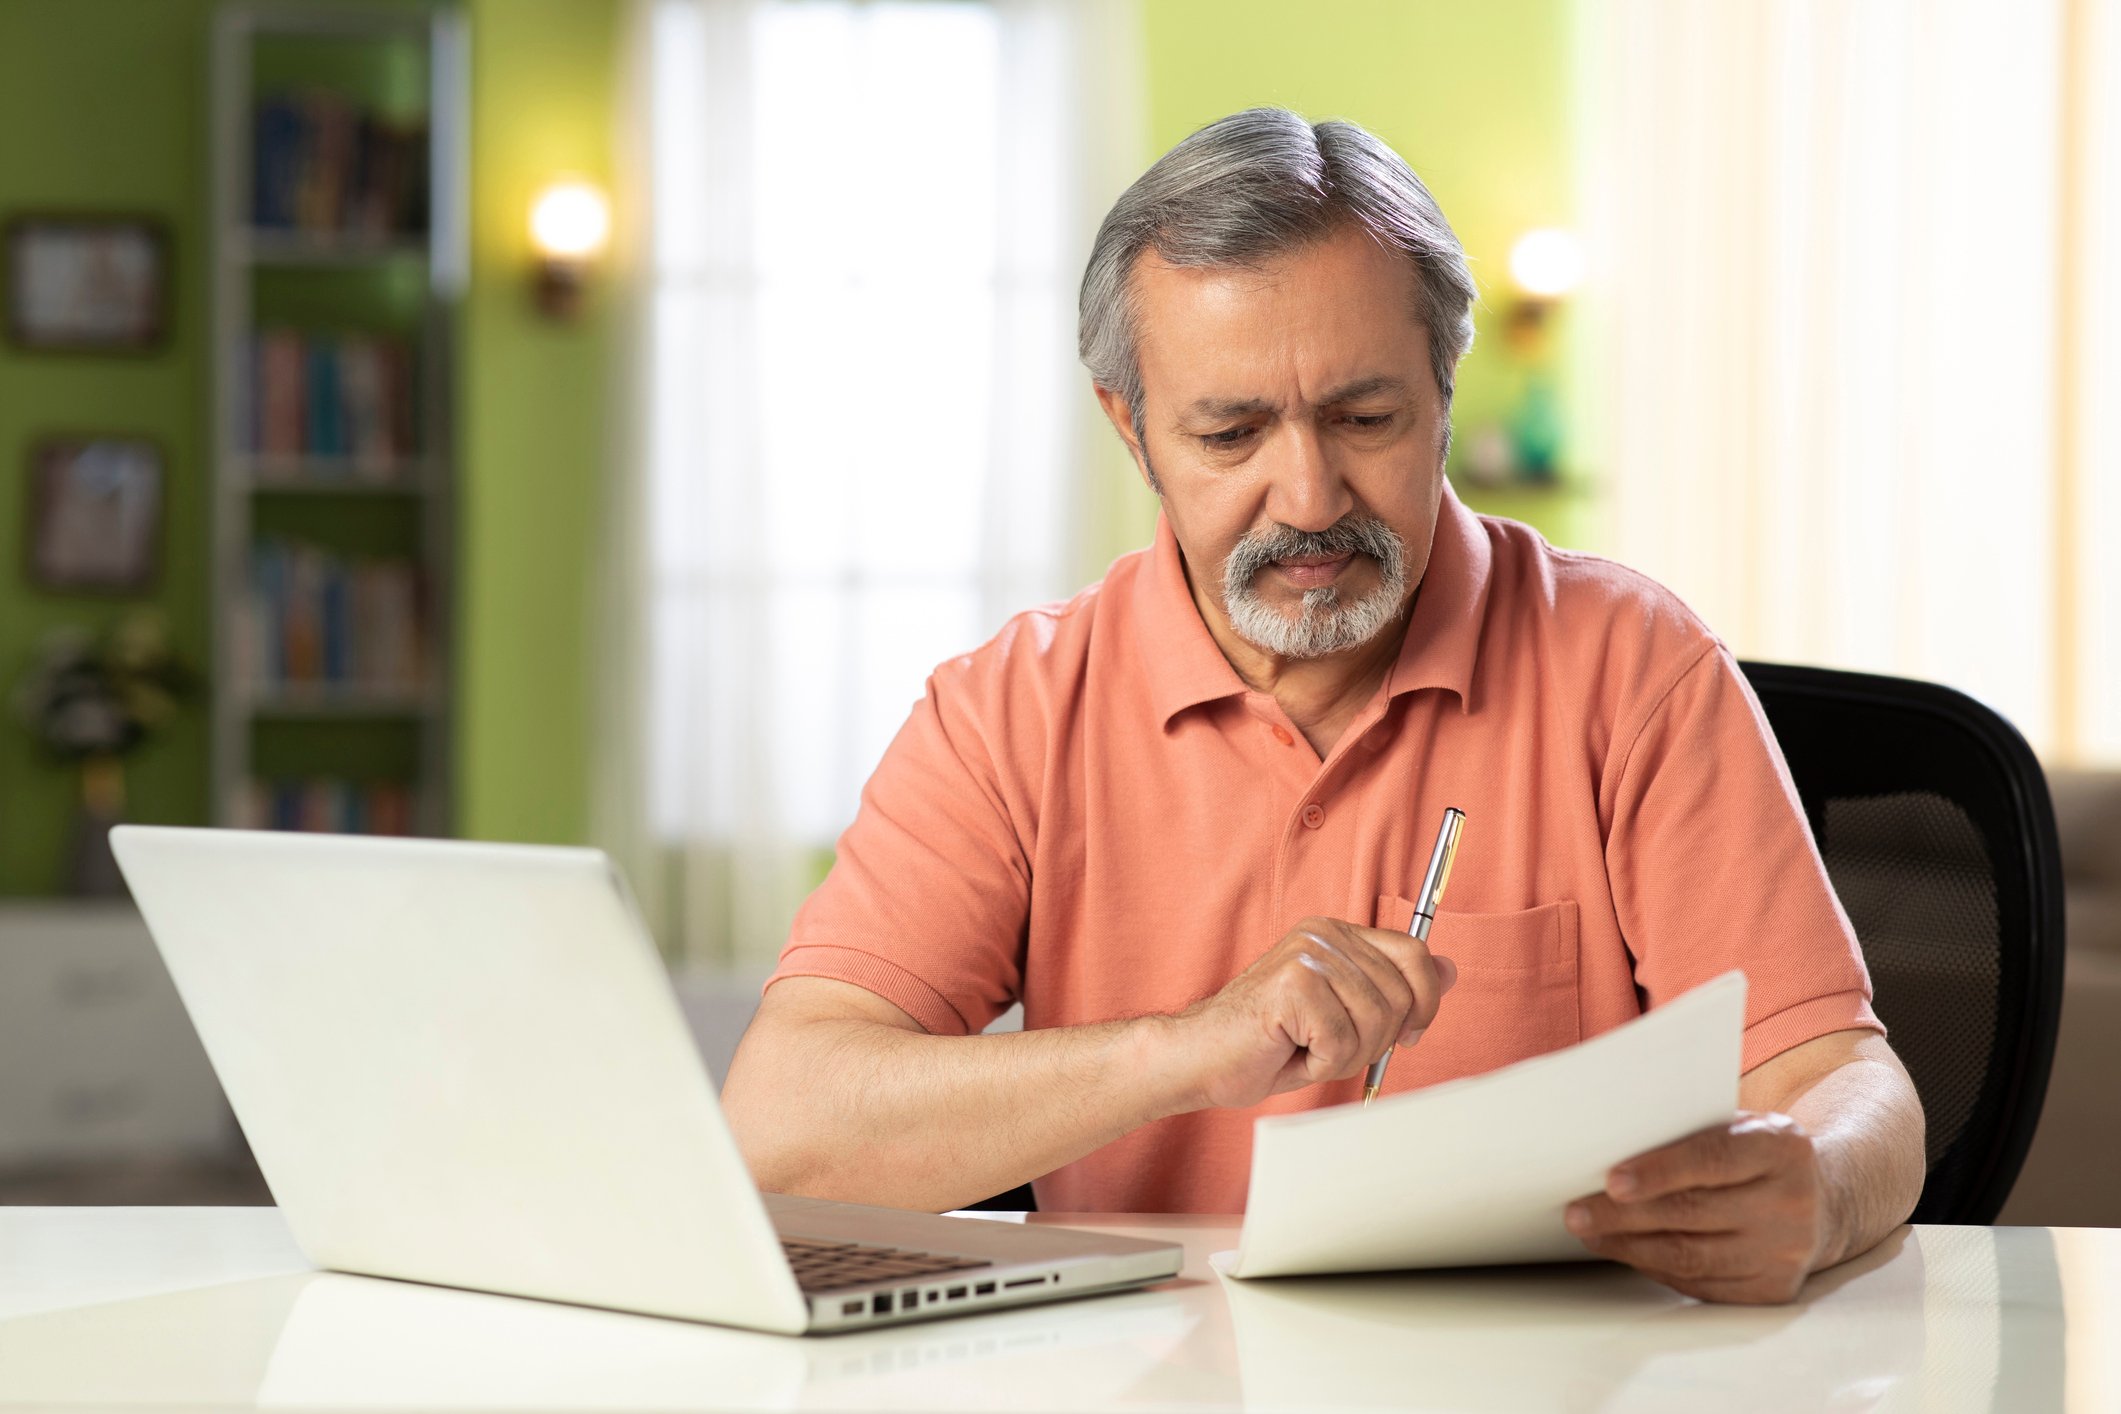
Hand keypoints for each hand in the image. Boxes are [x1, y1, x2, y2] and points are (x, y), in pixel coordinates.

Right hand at [1169, 916, 1455, 1111]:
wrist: (1199, 1059)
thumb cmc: (1266, 1044)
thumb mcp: (1344, 1017)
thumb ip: (1394, 990)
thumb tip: (1449, 969)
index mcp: (1336, 934)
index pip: (1415, 954)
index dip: (1424, 1002)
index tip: (1408, 1035)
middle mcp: (1323, 934)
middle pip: (1400, 996)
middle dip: (1377, 1040)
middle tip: (1331, 1047)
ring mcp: (1307, 954)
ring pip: (1375, 1020)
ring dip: (1346, 1053)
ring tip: (1307, 1048)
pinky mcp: (1293, 983)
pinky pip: (1341, 1040)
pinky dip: (1321, 1062)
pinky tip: (1290, 1051)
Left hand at [1564, 1112, 1828, 1303]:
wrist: (1820, 1199)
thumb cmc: (1753, 1154)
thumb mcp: (1736, 1126)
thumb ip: (1687, 1133)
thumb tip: (1606, 1150)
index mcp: (1780, 1148)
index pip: (1712, 1160)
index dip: (1659, 1171)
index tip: (1611, 1180)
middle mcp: (1790, 1202)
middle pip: (1693, 1213)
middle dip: (1625, 1214)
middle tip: (1577, 1212)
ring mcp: (1785, 1251)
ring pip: (1691, 1256)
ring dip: (1630, 1246)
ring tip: (1591, 1233)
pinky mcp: (1772, 1289)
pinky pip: (1701, 1283)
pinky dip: (1656, 1267)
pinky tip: (1627, 1251)